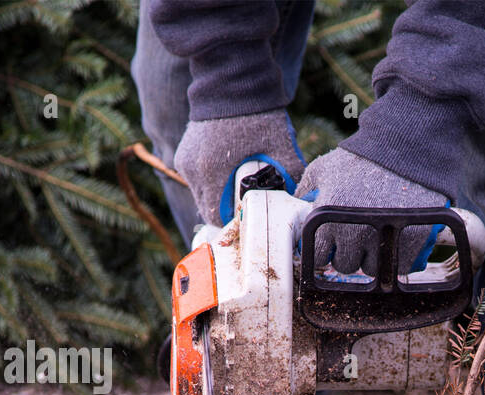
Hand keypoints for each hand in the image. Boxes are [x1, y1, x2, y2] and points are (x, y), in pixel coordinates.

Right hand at [174, 111, 304, 227]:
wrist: (232, 80)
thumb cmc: (258, 113)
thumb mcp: (282, 147)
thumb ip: (292, 176)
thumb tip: (301, 200)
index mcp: (211, 171)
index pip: (216, 217)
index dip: (234, 223)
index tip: (251, 220)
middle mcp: (191, 169)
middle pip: (207, 208)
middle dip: (228, 212)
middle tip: (250, 207)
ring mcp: (184, 159)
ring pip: (202, 194)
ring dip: (220, 197)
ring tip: (241, 189)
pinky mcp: (184, 152)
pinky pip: (198, 179)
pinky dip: (213, 182)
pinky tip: (231, 174)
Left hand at [297, 148, 446, 274]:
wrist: (403, 151)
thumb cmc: (361, 159)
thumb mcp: (324, 168)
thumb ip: (306, 190)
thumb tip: (297, 204)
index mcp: (328, 219)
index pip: (318, 257)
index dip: (324, 252)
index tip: (331, 246)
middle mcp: (353, 234)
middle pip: (344, 266)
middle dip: (347, 254)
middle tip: (355, 237)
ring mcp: (382, 240)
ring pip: (370, 269)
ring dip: (370, 258)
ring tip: (375, 237)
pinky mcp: (408, 243)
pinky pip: (397, 266)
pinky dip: (396, 258)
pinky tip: (394, 240)